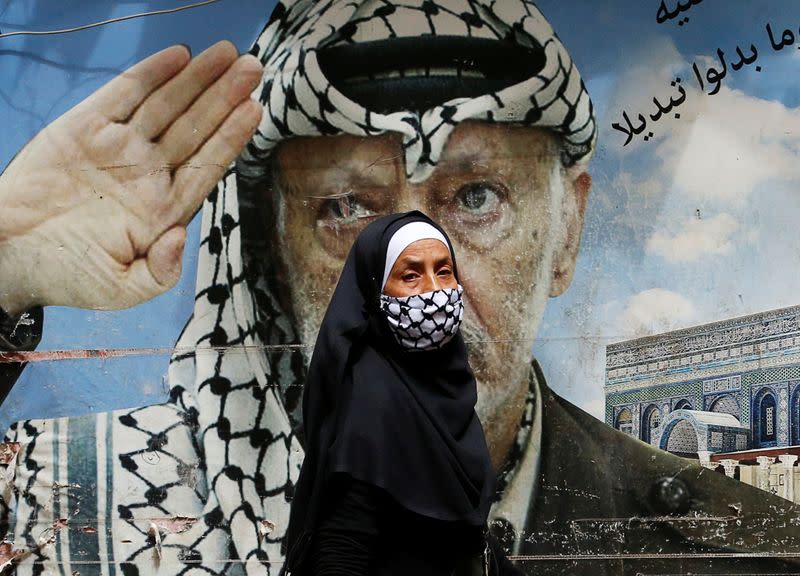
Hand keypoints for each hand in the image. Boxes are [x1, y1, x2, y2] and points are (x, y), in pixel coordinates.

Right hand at [0, 41, 262, 315]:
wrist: (8, 255)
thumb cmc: (67, 276)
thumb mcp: (122, 289)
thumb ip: (161, 272)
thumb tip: (182, 236)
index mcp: (163, 208)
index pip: (206, 165)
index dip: (231, 137)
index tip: (255, 110)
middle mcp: (147, 173)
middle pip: (195, 128)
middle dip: (224, 98)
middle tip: (252, 69)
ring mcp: (118, 147)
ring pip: (167, 106)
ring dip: (198, 80)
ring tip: (229, 55)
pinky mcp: (85, 128)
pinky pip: (124, 95)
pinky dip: (150, 75)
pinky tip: (179, 56)